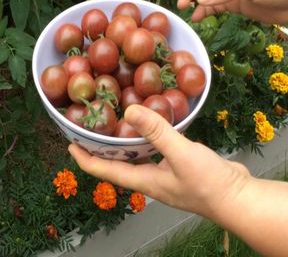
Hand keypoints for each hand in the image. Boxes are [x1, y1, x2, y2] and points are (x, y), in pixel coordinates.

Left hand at [68, 104, 250, 217]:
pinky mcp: (179, 167)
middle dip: (101, 147)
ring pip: (137, 155)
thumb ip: (156, 132)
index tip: (69, 145)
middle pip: (117, 162)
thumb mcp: (180, 154)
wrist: (239, 198)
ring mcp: (164, 174)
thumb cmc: (208, 183)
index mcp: (142, 180)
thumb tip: (128, 112)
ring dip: (124, 141)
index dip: (84, 159)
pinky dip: (148, 137)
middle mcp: (149, 178)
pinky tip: (152, 123)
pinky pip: (156, 150)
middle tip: (91, 127)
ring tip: (116, 121)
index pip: (104, 170)